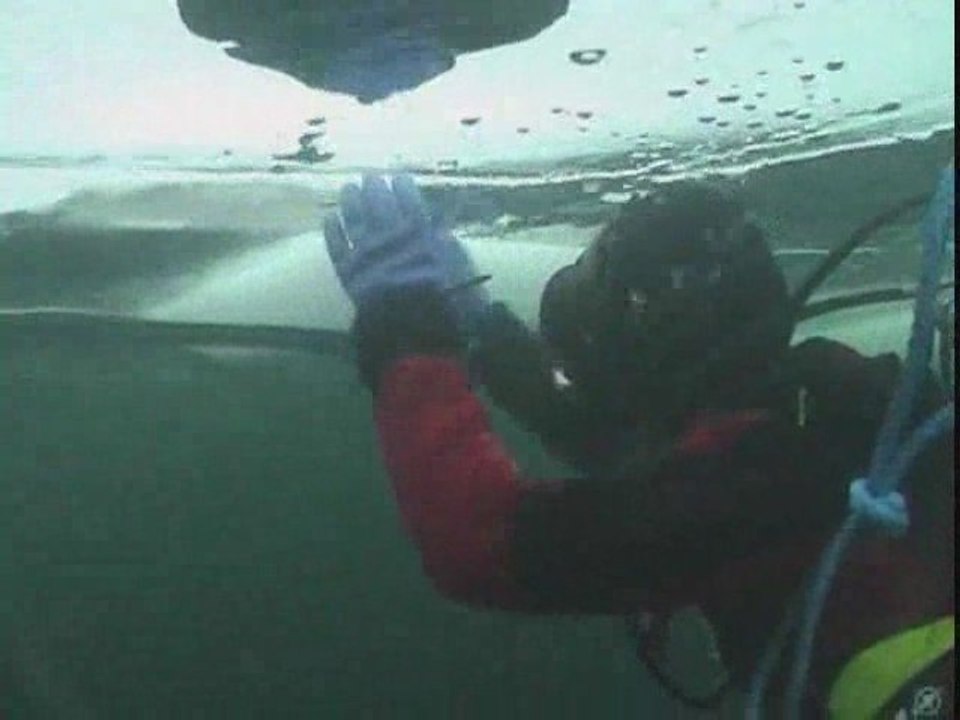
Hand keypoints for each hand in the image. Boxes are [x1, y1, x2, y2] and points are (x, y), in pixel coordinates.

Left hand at [324, 173, 489, 331]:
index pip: (410, 201)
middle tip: (370, 177)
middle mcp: (390, 236)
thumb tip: (438, 231)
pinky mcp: (347, 271)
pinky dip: (333, 229)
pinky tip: (330, 217)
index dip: (404, 187)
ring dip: (351, 201)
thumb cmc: (448, 304)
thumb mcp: (462, 271)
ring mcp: (366, 252)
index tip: (399, 177)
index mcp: (421, 233)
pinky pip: (336, 245)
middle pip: (379, 204)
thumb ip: (449, 247)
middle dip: (375, 188)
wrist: (413, 332)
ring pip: (354, 218)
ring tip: (349, 188)